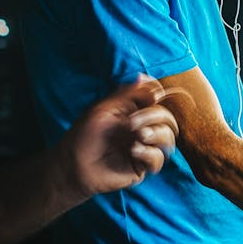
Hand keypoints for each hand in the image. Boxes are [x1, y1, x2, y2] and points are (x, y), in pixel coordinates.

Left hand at [62, 73, 178, 200]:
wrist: (74, 166)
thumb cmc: (84, 135)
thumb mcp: (104, 108)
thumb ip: (126, 93)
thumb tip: (145, 77)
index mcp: (133, 111)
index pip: (156, 98)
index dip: (157, 94)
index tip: (153, 95)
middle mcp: (141, 127)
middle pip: (166, 117)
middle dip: (154, 116)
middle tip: (132, 123)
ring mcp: (143, 146)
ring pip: (168, 137)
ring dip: (156, 133)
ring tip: (137, 137)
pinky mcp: (142, 166)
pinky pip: (158, 158)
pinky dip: (150, 153)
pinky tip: (133, 151)